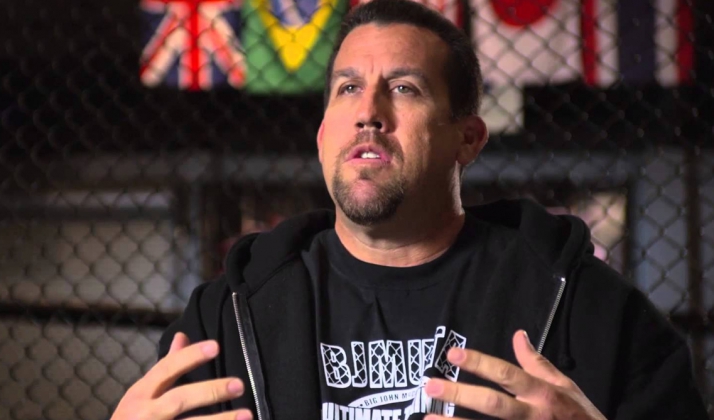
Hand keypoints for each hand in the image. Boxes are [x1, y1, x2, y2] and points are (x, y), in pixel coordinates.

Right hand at [111, 332, 252, 419]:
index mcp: (140, 394)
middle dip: (210, 391)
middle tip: (239, 385)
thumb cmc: (133, 419)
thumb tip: (183, 335)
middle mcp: (146, 414)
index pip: (166, 369)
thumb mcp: (142, 393)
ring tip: (247, 415)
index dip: (190, 356)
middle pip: (179, 399)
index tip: (216, 346)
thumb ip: (166, 367)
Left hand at [423, 330, 605, 419]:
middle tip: (431, 386)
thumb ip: (537, 363)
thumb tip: (518, 335)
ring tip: (428, 419)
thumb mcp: (566, 386)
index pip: (507, 374)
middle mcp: (534, 416)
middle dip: (460, 395)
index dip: (480, 363)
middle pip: (493, 404)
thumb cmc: (581, 416)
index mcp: (543, 395)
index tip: (453, 355)